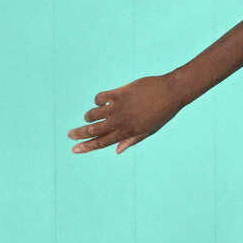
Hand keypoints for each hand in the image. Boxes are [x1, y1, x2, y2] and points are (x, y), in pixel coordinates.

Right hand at [68, 74, 183, 153]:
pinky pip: (100, 97)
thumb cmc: (163, 112)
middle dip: (79, 133)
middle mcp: (121, 121)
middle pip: (93, 130)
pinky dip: (98, 99)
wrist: (173, 92)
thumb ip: (132, 140)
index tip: (74, 149)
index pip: (102, 142)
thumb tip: (117, 151)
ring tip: (91, 116)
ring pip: (93, 114)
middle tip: (69, 135)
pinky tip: (102, 100)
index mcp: (128, 132)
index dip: (87, 146)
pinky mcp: (120, 93)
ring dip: (89, 116)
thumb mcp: (150, 130)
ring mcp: (119, 106)